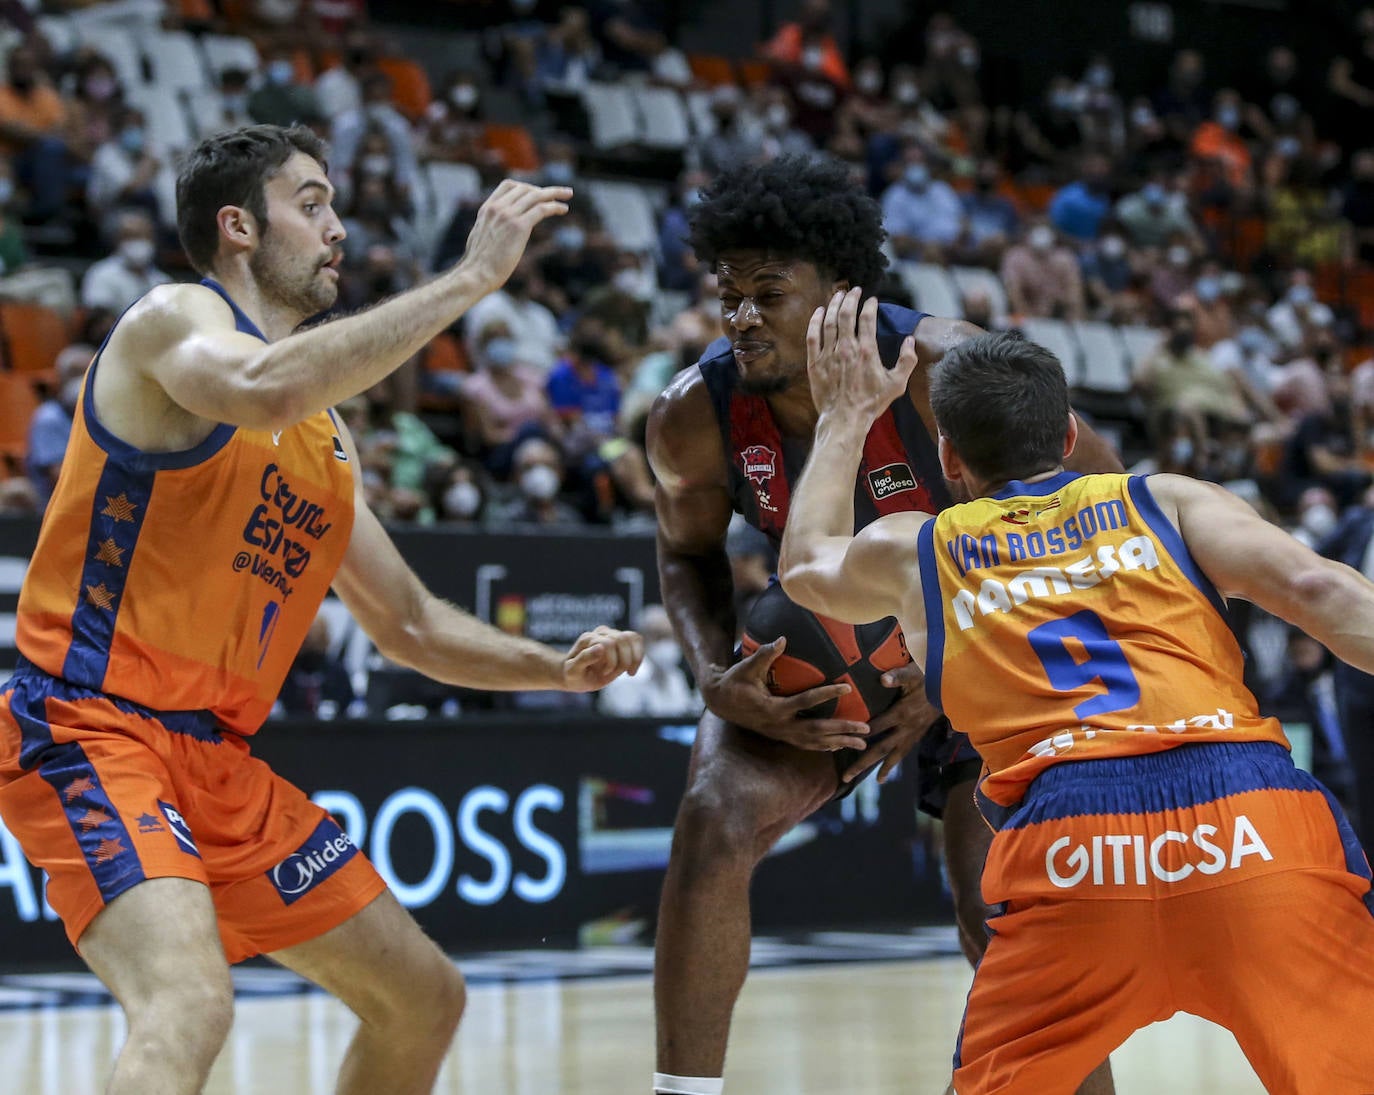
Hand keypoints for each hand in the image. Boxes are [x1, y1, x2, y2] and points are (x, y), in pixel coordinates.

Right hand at [459, 179, 571, 293]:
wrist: (477, 274)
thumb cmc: (479, 265)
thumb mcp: (480, 238)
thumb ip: (490, 229)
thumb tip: (494, 234)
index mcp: (487, 209)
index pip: (508, 185)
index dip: (526, 186)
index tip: (538, 192)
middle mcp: (497, 208)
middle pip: (525, 188)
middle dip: (543, 190)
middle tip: (558, 193)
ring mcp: (508, 215)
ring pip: (536, 196)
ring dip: (554, 193)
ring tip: (568, 195)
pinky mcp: (519, 226)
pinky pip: (541, 209)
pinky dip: (555, 206)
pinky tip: (563, 209)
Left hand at [561, 626, 643, 690]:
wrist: (575, 675)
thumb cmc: (573, 674)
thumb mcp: (573, 671)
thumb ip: (584, 658)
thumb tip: (601, 647)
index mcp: (588, 639)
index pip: (608, 643)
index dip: (611, 661)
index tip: (604, 674)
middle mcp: (601, 633)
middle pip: (622, 639)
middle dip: (623, 661)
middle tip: (613, 674)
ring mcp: (612, 634)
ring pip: (633, 637)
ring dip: (634, 658)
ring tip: (629, 673)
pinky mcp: (621, 640)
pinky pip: (637, 640)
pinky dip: (639, 655)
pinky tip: (632, 670)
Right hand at [703, 637, 869, 751]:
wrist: (720, 702)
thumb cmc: (734, 682)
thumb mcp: (746, 667)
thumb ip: (764, 654)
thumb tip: (781, 639)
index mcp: (774, 709)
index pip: (806, 701)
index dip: (827, 693)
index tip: (847, 686)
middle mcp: (780, 726)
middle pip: (817, 731)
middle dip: (843, 730)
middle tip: (867, 727)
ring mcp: (781, 734)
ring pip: (815, 743)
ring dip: (839, 743)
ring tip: (862, 743)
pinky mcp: (781, 736)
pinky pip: (807, 745)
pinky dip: (825, 746)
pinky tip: (839, 746)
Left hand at [806, 288, 919, 421]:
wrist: (844, 419)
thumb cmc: (871, 403)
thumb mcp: (897, 384)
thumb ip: (907, 360)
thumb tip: (910, 340)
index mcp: (867, 351)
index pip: (867, 318)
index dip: (869, 305)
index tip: (872, 300)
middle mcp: (846, 348)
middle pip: (846, 314)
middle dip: (850, 298)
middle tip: (854, 290)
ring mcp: (828, 354)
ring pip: (829, 321)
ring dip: (833, 304)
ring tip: (838, 294)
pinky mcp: (815, 363)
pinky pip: (812, 336)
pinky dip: (815, 321)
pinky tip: (818, 311)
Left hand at [841, 661, 940, 783]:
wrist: (951, 688)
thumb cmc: (928, 678)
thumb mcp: (913, 674)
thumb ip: (898, 676)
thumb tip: (883, 679)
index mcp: (902, 713)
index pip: (876, 727)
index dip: (860, 734)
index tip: (842, 744)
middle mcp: (906, 728)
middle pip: (881, 750)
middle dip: (862, 764)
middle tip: (846, 777)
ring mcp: (912, 735)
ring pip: (892, 756)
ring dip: (877, 769)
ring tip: (865, 781)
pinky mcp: (916, 736)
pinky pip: (901, 754)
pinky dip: (891, 765)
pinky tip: (882, 776)